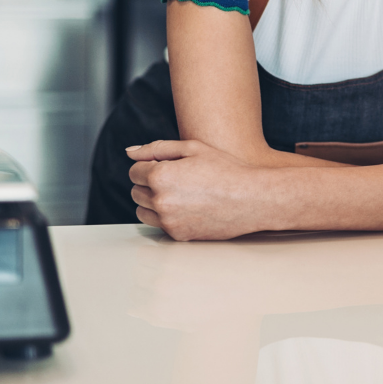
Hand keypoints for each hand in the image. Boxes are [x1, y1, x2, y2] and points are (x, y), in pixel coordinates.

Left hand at [127, 139, 265, 240]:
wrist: (252, 199)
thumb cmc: (227, 170)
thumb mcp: (193, 148)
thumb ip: (157, 148)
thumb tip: (130, 152)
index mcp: (160, 175)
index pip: (134, 171)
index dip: (150, 166)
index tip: (168, 167)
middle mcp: (160, 200)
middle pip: (135, 192)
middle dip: (149, 184)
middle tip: (177, 179)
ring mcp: (168, 220)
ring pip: (142, 211)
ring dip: (153, 202)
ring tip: (180, 194)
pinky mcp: (178, 235)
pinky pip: (159, 225)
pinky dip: (167, 217)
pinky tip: (189, 207)